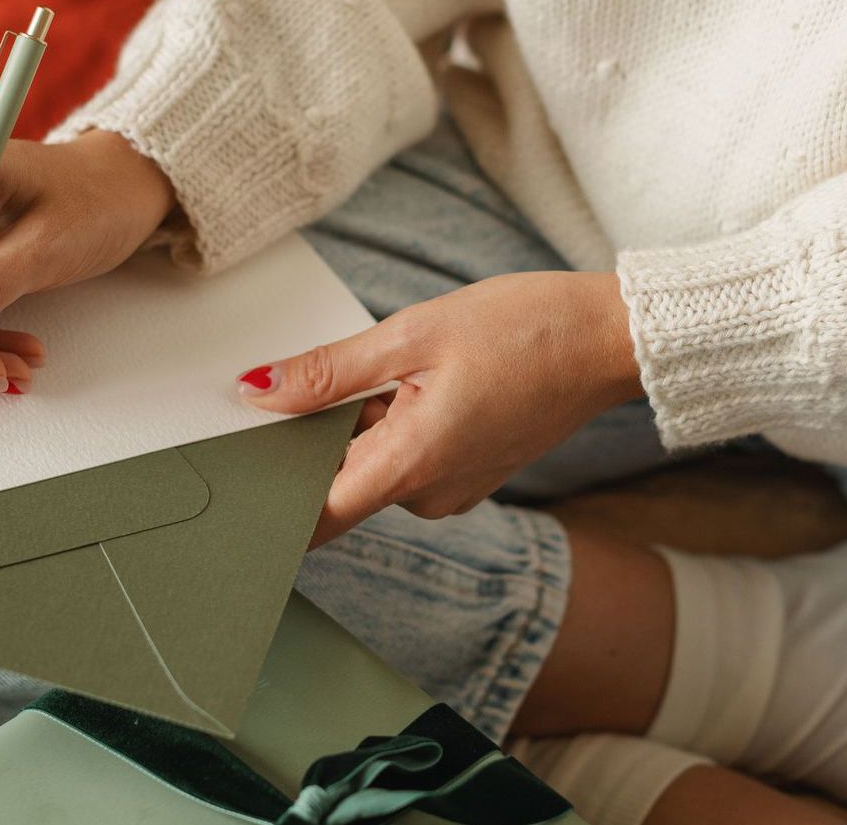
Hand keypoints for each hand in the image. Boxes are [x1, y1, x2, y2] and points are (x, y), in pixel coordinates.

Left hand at [235, 272, 643, 545]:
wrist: (607, 339)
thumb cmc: (526, 329)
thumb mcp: (411, 335)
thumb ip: (327, 371)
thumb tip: (258, 391)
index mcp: (411, 465)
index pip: (313, 517)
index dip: (270, 500)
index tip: (239, 471)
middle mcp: (428, 495)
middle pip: (337, 481)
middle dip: (318, 434)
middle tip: (336, 372)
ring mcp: (450, 490)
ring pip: (370, 463)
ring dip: (360, 421)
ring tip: (400, 367)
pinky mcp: (464, 474)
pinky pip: (404, 457)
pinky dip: (392, 422)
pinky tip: (419, 380)